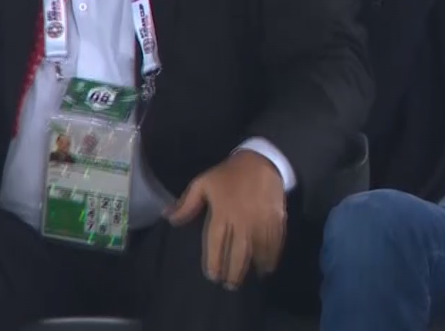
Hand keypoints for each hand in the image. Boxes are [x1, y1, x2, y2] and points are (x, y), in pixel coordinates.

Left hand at [165, 150, 287, 289]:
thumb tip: (168, 217)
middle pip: (238, 253)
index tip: (213, 276)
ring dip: (254, 267)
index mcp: (223, 213)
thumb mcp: (203, 183)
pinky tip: (268, 266)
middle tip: (230, 285)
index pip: (217, 244)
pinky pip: (275, 242)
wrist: (261, 160)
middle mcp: (242, 221)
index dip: (215, 263)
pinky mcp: (277, 219)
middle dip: (234, 272)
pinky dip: (272, 256)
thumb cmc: (229, 173)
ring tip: (250, 279)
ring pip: (258, 250)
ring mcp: (261, 221)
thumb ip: (186, 203)